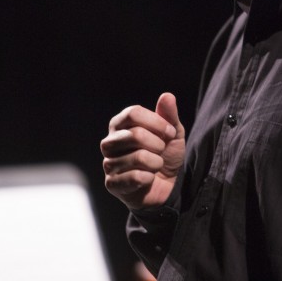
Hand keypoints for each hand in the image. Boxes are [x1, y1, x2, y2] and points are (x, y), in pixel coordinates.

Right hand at [101, 92, 185, 209]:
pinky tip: (149, 178)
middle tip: (162, 151)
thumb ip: (169, 115)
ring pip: (138, 157)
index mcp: (120, 124)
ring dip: (156, 162)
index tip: (171, 132)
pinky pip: (135, 177)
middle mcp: (109, 142)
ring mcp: (108, 163)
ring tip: (155, 165)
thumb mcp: (173, 132)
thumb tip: (167, 96)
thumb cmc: (166, 154)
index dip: (156, 122)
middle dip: (158, 144)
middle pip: (135, 134)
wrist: (167, 185)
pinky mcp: (111, 184)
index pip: (133, 113)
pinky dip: (149, 177)